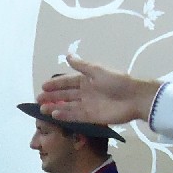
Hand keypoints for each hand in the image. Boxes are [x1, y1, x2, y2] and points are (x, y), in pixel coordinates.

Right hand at [39, 55, 160, 126]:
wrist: (134, 98)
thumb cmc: (117, 81)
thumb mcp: (97, 70)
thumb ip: (81, 66)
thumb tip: (67, 55)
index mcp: (87, 80)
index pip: (68, 81)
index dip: (56, 84)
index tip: (43, 86)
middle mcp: (86, 93)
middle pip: (66, 95)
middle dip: (52, 97)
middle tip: (38, 100)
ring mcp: (88, 105)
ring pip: (68, 107)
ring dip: (55, 107)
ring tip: (42, 109)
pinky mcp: (92, 117)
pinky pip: (76, 116)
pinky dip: (65, 116)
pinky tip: (55, 115)